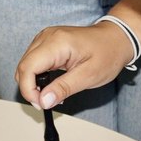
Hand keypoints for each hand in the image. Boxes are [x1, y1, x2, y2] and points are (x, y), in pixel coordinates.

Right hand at [15, 23, 132, 108]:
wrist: (116, 39)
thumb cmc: (107, 53)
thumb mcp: (89, 76)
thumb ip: (64, 88)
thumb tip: (44, 101)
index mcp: (56, 42)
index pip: (27, 67)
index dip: (29, 90)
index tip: (40, 104)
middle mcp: (47, 37)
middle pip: (23, 67)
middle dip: (30, 88)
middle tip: (46, 102)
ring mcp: (46, 38)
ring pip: (26, 65)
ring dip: (33, 83)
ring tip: (52, 93)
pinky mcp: (47, 43)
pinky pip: (34, 62)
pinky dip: (38, 76)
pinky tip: (52, 84)